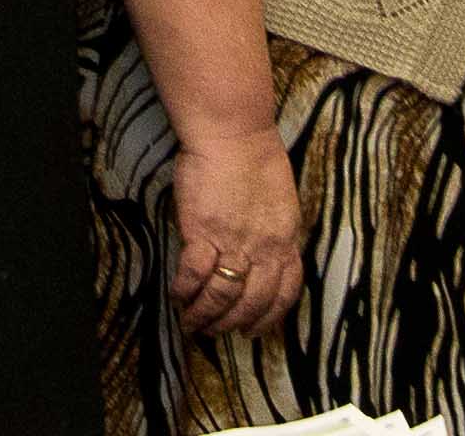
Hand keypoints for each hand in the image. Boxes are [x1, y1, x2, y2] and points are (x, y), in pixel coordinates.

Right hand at [163, 133, 302, 336]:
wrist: (233, 133)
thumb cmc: (255, 157)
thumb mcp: (280, 202)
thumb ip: (274, 232)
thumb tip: (260, 255)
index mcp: (286, 239)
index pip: (285, 292)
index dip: (269, 317)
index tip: (255, 330)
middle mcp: (264, 247)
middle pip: (253, 302)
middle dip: (232, 324)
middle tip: (215, 332)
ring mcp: (234, 242)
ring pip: (223, 296)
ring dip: (205, 315)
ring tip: (192, 323)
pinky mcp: (203, 232)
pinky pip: (195, 275)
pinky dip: (185, 290)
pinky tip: (178, 294)